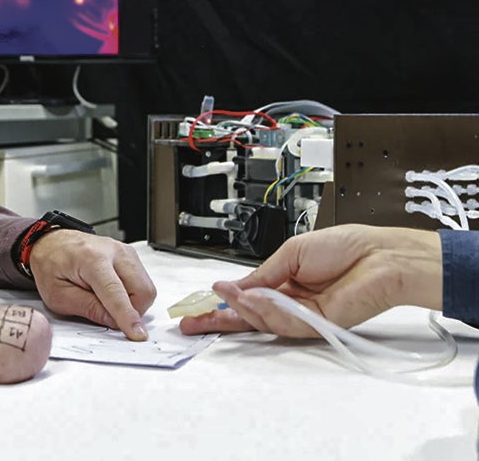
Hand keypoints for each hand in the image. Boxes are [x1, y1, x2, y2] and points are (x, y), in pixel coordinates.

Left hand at [28, 230, 155, 339]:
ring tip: (106, 299)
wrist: (52, 243)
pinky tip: (112, 291)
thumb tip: (114, 322)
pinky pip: (142, 282)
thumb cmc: (51, 265)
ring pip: (146, 288)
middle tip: (109, 314)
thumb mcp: (58, 295)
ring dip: (132, 303)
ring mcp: (125, 251)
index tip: (137, 334)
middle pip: (142, 290)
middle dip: (131, 312)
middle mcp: (113, 251)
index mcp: (91, 259)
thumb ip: (87, 308)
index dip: (127, 316)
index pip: (115, 292)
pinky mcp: (130, 255)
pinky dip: (132, 294)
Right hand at [179, 225, 443, 337]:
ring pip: (263, 321)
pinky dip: (265, 311)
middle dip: (219, 321)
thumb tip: (235, 288)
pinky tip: (252, 299)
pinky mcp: (318, 326)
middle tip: (192, 323)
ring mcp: (303, 316)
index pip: (247, 297)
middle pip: (249, 317)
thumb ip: (262, 274)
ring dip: (242, 308)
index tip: (198, 307)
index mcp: (283, 283)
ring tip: (225, 296)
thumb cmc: (344, 247)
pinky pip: (284, 323)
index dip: (222, 303)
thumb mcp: (290, 253)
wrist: (379, 255)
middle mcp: (291, 302)